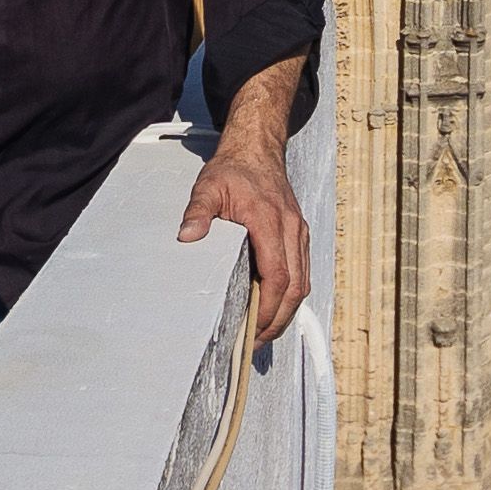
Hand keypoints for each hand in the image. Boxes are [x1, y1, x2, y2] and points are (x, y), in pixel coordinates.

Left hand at [178, 56, 310, 345]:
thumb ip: (198, 212)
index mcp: (271, 221)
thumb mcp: (208, 186)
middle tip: (257, 341)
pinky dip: (291, 294)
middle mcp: (292, 228)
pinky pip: (302, 270)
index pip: (278, 274)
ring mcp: (299, 231)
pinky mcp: (299, 233)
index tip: (254, 328)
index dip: (269, 307)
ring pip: (303, 281)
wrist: (258, 147)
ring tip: (264, 331)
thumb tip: (187, 238)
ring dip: (287, 310)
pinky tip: (274, 306)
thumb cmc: (232, 170)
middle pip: (296, 286)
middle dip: (279, 319)